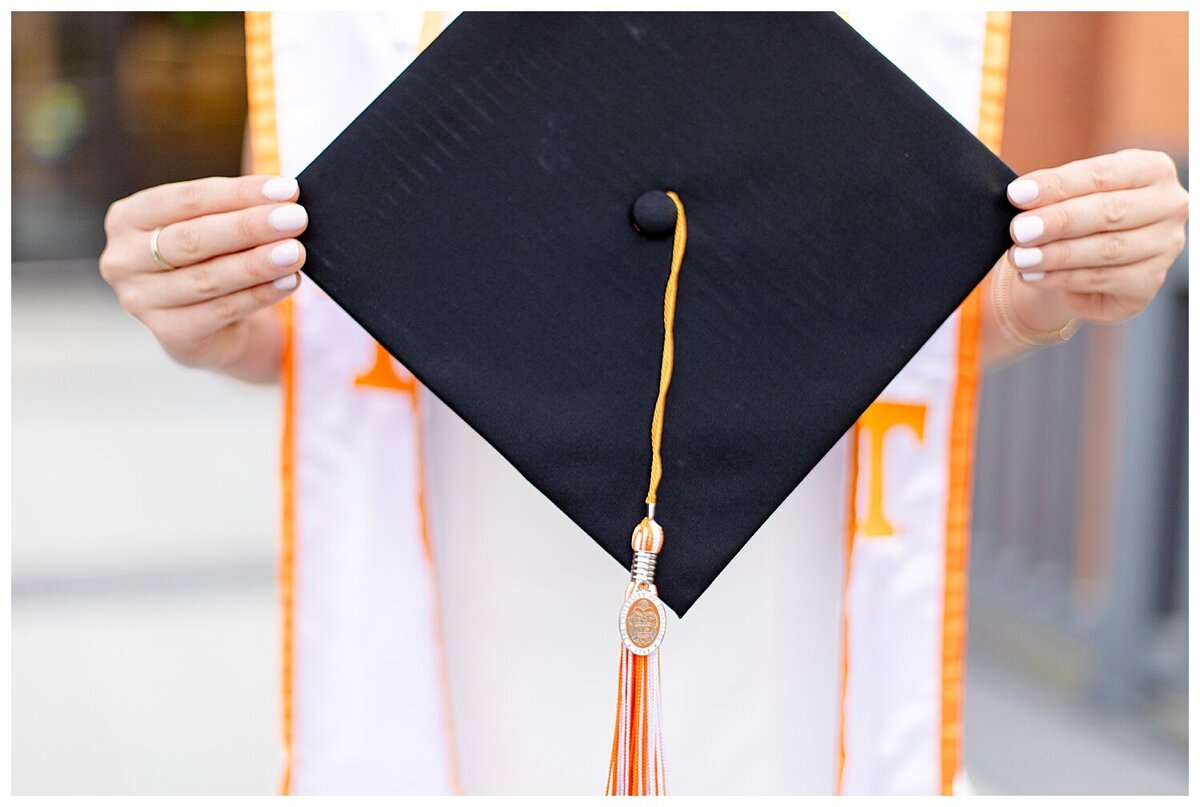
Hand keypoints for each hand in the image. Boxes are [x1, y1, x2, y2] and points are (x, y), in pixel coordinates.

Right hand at [99, 175, 306, 376]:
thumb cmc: (213, 260)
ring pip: (208, 278)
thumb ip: (236, 210)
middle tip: (295, 218)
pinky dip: (259, 294)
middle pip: (193, 239)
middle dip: (249, 227)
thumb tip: (285, 196)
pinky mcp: (171, 335)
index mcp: (128, 219)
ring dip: (258, 263)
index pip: (186, 199)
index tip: (286, 190)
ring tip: (296, 252)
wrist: (211, 326)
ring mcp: (141, 302)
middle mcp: (124, 260)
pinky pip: (222, 311)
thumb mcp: (215, 228)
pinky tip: (288, 281)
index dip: (238, 193)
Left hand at [1004, 149, 1187, 324]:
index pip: (1104, 174)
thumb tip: (1019, 196)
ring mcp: (1165, 246)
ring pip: (1106, 250)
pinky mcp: (1149, 282)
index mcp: (1152, 170)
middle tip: (1019, 230)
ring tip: (1020, 257)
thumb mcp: (1070, 196)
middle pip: (1110, 212)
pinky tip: (1034, 276)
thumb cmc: (1078, 218)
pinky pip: (1101, 280)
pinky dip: (1061, 279)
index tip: (1017, 194)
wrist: (1083, 265)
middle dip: (1058, 221)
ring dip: (1056, 255)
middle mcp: (1169, 206)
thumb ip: (1053, 194)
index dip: (1059, 185)